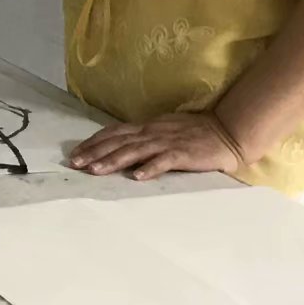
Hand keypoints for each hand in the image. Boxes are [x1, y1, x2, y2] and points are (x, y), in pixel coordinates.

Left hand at [67, 112, 245, 180]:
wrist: (228, 131)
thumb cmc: (196, 133)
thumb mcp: (164, 131)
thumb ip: (144, 138)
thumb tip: (121, 148)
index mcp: (148, 127)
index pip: (114, 132)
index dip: (93, 142)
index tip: (75, 153)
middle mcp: (153, 132)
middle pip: (118, 141)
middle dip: (94, 152)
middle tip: (74, 164)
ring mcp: (167, 142)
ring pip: (135, 150)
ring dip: (113, 160)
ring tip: (95, 170)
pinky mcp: (184, 153)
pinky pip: (165, 161)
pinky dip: (151, 168)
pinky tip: (137, 177)